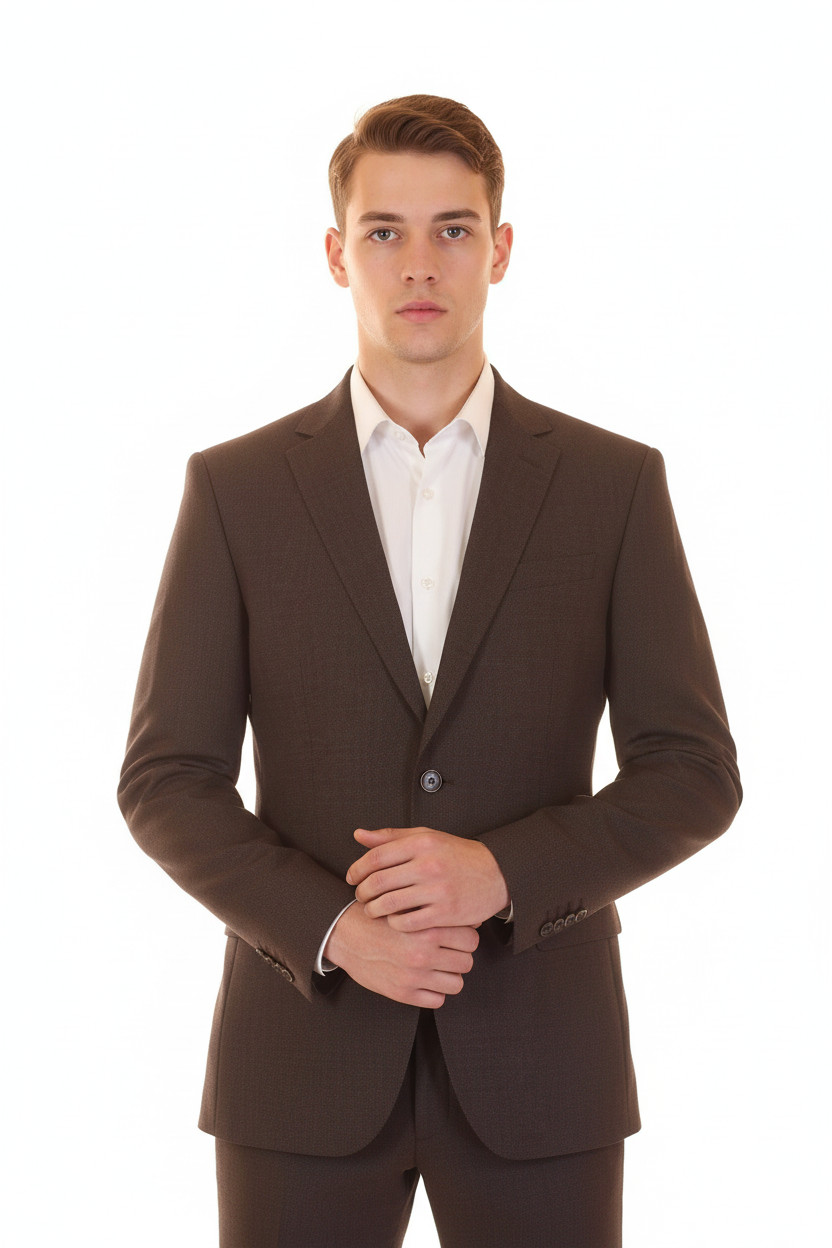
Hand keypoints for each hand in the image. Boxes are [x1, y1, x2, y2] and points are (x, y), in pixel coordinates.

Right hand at [323, 899, 478, 1008]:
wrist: (345, 934)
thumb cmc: (377, 917)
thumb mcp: (408, 906)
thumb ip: (436, 912)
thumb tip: (470, 920)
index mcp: (427, 929)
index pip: (471, 939)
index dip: (466, 937)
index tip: (459, 937)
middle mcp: (423, 954)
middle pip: (466, 962)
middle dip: (459, 957)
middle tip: (448, 952)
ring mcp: (414, 976)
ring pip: (456, 984)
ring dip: (449, 976)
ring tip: (438, 967)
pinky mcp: (403, 993)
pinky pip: (437, 1000)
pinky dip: (434, 992)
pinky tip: (425, 980)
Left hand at [345, 826, 509, 931]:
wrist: (496, 874)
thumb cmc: (457, 855)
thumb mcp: (426, 838)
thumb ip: (391, 837)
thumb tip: (358, 835)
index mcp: (422, 843)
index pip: (376, 857)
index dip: (357, 869)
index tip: (352, 877)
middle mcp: (428, 865)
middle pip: (378, 882)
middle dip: (362, 892)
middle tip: (360, 896)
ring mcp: (437, 890)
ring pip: (389, 904)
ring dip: (373, 909)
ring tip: (372, 909)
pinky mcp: (445, 913)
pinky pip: (407, 923)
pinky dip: (394, 923)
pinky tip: (393, 920)